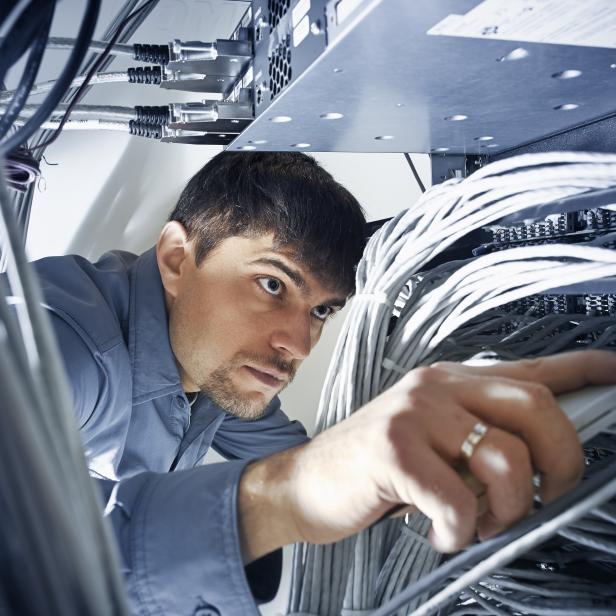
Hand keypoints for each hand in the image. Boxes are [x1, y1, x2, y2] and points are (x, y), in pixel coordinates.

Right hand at [238, 350, 615, 561]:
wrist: (308, 482)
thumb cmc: (376, 469)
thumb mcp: (432, 442)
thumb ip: (478, 440)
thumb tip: (535, 460)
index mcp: (451, 382)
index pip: (530, 369)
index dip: (582, 369)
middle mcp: (436, 386)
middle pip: (535, 409)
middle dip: (561, 463)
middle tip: (545, 497)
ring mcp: (413, 413)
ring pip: (505, 458)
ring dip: (506, 510)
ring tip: (479, 522)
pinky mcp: (392, 448)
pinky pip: (458, 500)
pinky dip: (459, 531)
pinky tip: (439, 532)